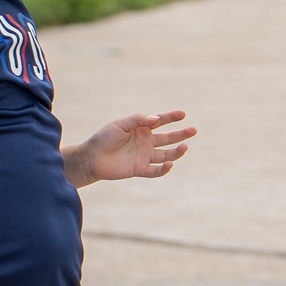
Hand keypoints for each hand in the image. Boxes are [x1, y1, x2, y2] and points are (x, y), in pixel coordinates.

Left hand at [80, 111, 195, 183]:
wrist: (92, 158)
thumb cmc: (104, 138)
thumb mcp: (121, 124)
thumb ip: (138, 120)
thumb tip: (156, 119)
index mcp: (142, 128)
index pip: (161, 121)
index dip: (171, 117)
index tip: (183, 114)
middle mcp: (146, 142)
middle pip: (168, 138)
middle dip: (181, 134)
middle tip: (193, 130)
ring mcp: (144, 156)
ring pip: (165, 155)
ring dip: (176, 152)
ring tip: (184, 147)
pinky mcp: (140, 169)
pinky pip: (155, 171)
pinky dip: (164, 169)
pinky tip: (170, 164)